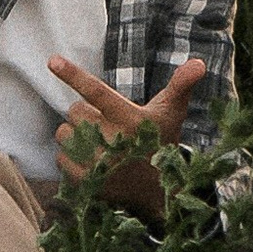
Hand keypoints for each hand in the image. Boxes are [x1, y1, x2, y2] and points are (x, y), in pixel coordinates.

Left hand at [48, 53, 205, 226]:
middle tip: (108, 124)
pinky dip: (70, 155)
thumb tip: (200, 63)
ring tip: (99, 142)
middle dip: (87, 114)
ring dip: (76, 134)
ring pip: (64, 132)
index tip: (52, 60)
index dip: (74, 75)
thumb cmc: (160, 140)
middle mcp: (113, 142)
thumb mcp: (172, 112)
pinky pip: (60, 156)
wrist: (156, 191)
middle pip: (75, 111)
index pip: (97, 92)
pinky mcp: (84, 181)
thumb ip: (181, 85)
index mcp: (131, 120)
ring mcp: (96, 164)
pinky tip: (91, 159)